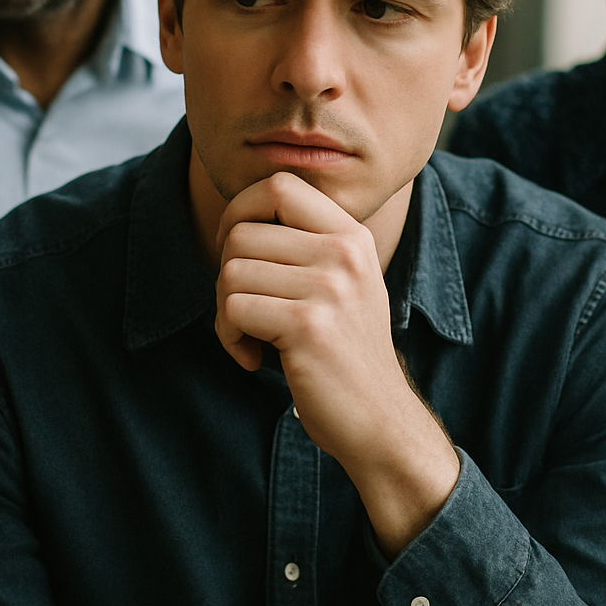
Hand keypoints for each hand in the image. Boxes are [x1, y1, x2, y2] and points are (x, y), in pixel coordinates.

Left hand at [215, 171, 457, 554]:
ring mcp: (329, 288)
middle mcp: (344, 253)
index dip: (241, 211)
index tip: (237, 252)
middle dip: (226, 274)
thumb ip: (306, 246)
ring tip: (254, 338)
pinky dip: (229, 338)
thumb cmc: (345, 354)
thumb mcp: (342, 284)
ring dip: (226, 312)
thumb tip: (236, 217)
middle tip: (245, 310)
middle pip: (242, 233)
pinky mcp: (308, 325)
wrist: (379, 420)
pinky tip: (254, 358)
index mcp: (352, 236)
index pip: (280, 185)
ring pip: (231, 272)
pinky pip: (232, 309)